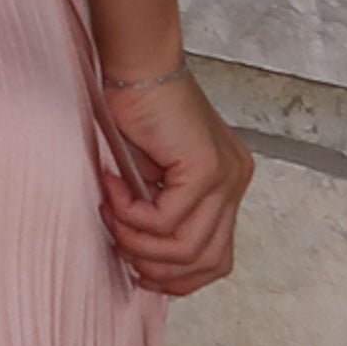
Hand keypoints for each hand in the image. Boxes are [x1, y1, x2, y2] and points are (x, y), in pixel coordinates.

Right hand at [94, 62, 251, 297]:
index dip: (177, 278)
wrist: (136, 66)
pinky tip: (112, 188)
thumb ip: (159, 215)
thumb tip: (144, 264)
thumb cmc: (135, 113)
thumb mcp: (150, 179)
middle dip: (155, 267)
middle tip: (118, 241)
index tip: (137, 268)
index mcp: (227, 186)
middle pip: (207, 263)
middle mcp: (235, 183)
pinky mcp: (207, 169)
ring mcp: (226, 177)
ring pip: (187, 249)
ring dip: (138, 241)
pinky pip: (166, 221)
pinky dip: (130, 215)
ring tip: (111, 214)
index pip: (216, 259)